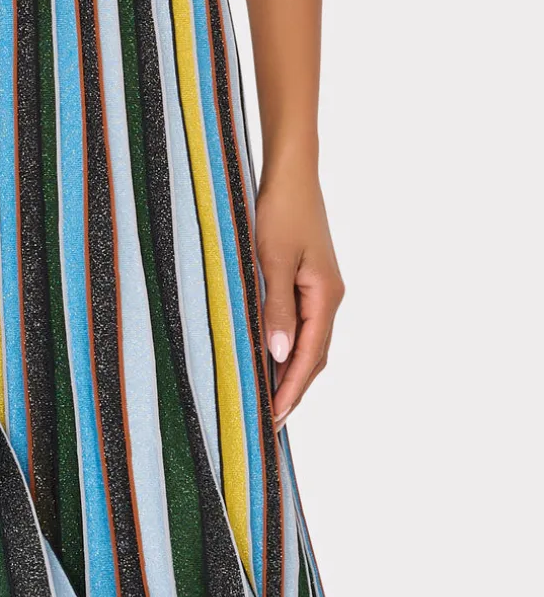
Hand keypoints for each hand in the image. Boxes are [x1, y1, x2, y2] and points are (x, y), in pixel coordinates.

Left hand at [256, 160, 343, 427]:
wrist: (291, 173)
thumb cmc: (280, 211)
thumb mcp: (273, 259)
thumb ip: (276, 308)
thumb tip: (281, 355)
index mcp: (325, 296)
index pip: (311, 357)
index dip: (291, 390)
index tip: (273, 419)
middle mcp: (328, 297)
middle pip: (315, 357)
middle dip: (293, 390)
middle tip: (268, 423)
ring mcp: (320, 289)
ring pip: (310, 343)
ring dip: (291, 373)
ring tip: (267, 400)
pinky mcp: (308, 280)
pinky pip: (302, 325)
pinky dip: (288, 349)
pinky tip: (269, 359)